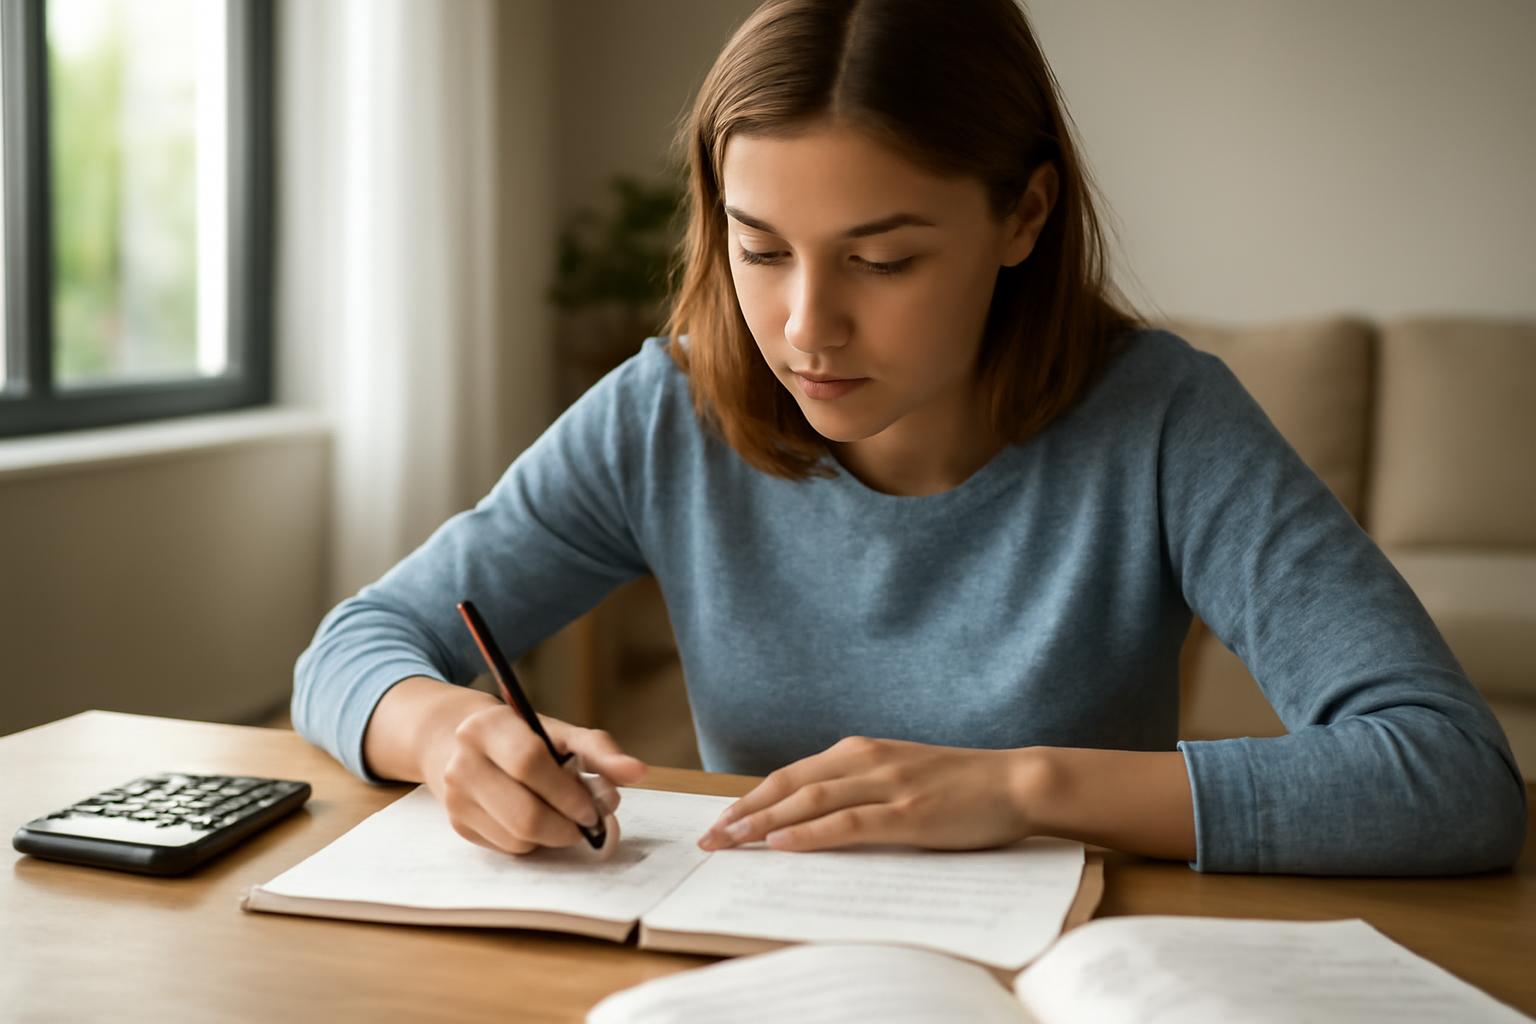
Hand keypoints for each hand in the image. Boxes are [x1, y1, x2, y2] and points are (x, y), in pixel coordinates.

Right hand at [423, 704, 647, 854]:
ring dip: (553, 836)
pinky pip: (508, 848)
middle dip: (566, 826)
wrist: (459, 742)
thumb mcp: (558, 733)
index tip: (592, 807)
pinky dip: (533, 841)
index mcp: (488, 727)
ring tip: (565, 818)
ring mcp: (456, 797)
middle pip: (523, 813)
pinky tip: (539, 820)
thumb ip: (600, 750)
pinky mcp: (458, 824)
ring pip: (518, 837)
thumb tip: (638, 772)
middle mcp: (463, 762)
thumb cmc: (522, 736)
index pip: (529, 763)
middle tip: (587, 823)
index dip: (567, 792)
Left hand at [696, 736, 1038, 852]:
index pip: (791, 774)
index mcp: (861, 750)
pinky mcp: (908, 813)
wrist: (1016, 781)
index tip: (721, 820)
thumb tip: (812, 815)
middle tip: (710, 838)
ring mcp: (887, 785)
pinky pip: (848, 823)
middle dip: (744, 812)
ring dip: (764, 823)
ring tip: (731, 842)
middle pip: (789, 786)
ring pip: (810, 802)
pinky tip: (783, 845)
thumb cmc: (959, 785)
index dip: (752, 797)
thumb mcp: (900, 774)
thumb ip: (859, 785)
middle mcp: (867, 760)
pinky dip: (811, 834)